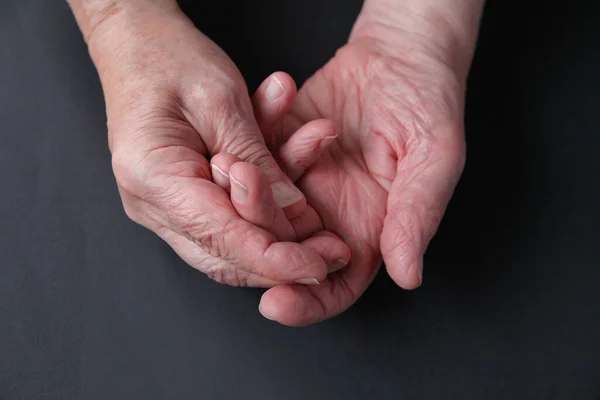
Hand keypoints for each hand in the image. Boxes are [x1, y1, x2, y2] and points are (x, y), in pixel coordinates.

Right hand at [74, 3, 350, 286]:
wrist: (138, 41)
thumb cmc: (170, 58)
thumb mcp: (223, 102)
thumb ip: (256, 161)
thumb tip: (291, 211)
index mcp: (153, 177)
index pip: (222, 237)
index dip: (273, 259)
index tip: (317, 266)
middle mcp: (152, 202)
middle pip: (224, 254)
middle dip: (282, 258)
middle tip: (331, 254)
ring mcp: (164, 203)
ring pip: (230, 241)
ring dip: (278, 230)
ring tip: (323, 227)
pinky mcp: (181, 196)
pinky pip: (228, 213)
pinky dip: (263, 203)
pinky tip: (291, 182)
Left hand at [256, 16, 475, 324]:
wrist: (404, 56)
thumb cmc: (429, 107)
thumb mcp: (434, 160)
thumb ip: (417, 216)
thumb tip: (408, 274)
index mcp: (368, 231)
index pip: (334, 284)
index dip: (306, 303)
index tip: (275, 303)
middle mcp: (328, 213)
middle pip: (284, 245)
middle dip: (258, 228)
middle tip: (244, 190)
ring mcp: (301, 180)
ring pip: (259, 201)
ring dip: (244, 182)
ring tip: (235, 157)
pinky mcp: (282, 144)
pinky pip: (258, 147)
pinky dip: (257, 128)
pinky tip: (269, 104)